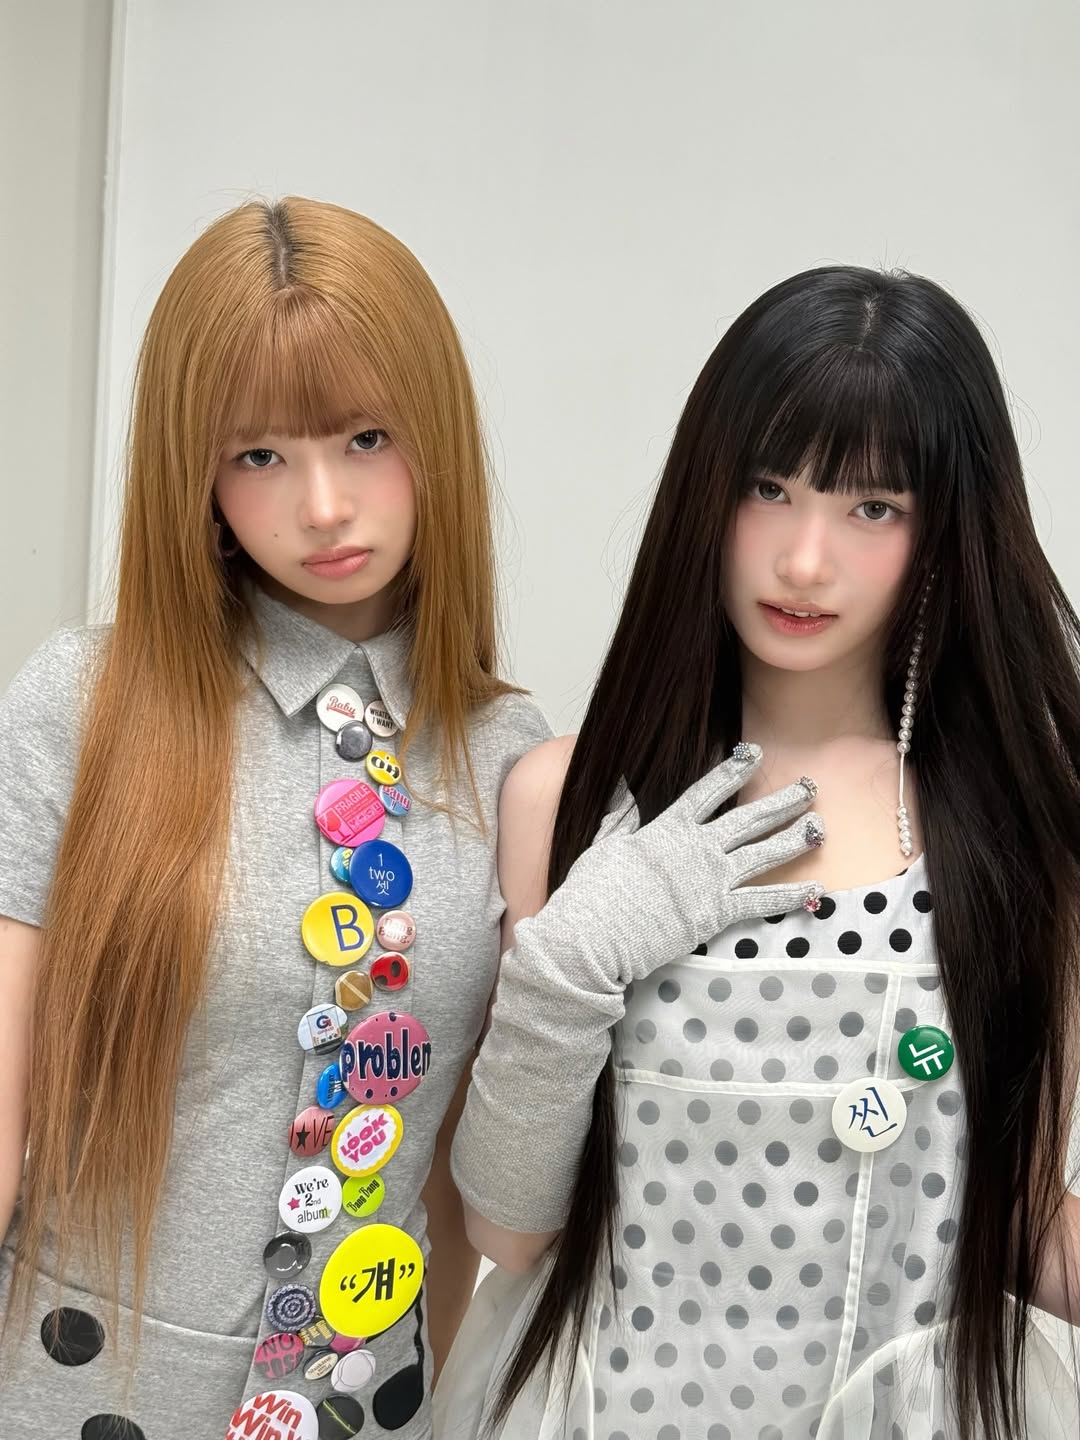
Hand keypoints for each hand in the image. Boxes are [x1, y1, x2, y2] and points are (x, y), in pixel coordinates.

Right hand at [520, 742, 822, 983]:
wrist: (596, 934)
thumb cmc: (592, 891)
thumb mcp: (604, 845)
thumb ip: (620, 817)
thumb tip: (622, 787)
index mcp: (668, 828)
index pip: (708, 791)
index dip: (733, 770)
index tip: (754, 753)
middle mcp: (697, 848)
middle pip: (748, 818)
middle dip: (781, 801)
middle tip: (809, 787)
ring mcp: (711, 879)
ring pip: (763, 853)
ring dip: (793, 839)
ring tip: (819, 827)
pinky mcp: (717, 913)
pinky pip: (761, 902)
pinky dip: (789, 896)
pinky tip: (815, 888)